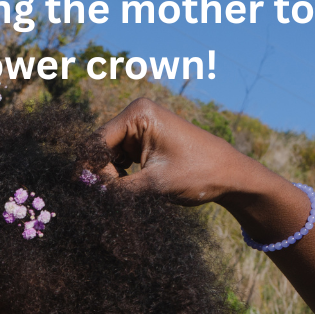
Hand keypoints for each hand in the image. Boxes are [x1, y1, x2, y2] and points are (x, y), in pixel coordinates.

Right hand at [99, 96, 256, 205]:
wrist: (227, 173)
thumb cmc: (197, 173)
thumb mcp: (153, 185)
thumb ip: (117, 190)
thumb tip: (90, 197)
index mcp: (138, 114)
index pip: (96, 142)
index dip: (87, 170)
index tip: (88, 196)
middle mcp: (136, 115)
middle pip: (99, 148)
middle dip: (99, 175)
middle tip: (107, 199)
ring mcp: (140, 127)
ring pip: (107, 156)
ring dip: (109, 178)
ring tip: (123, 195)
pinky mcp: (144, 141)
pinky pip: (119, 159)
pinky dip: (118, 177)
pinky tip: (128, 189)